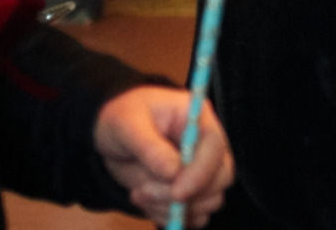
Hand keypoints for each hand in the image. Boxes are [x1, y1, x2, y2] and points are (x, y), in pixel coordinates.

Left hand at [93, 86, 234, 227]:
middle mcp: (206, 144)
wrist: (114, 134)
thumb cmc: (123, 118)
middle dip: (187, 195)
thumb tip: (172, 172)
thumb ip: (149, 147)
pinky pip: (194, 214)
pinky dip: (171, 216)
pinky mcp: (192, 190)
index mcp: (198, 118)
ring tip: (138, 194)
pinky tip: (147, 202)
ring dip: (173, 208)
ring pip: (208, 200)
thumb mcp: (126, 124)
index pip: (215, 146)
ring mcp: (202, 168)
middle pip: (221, 177)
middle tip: (143, 192)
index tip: (178, 194)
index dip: (201, 173)